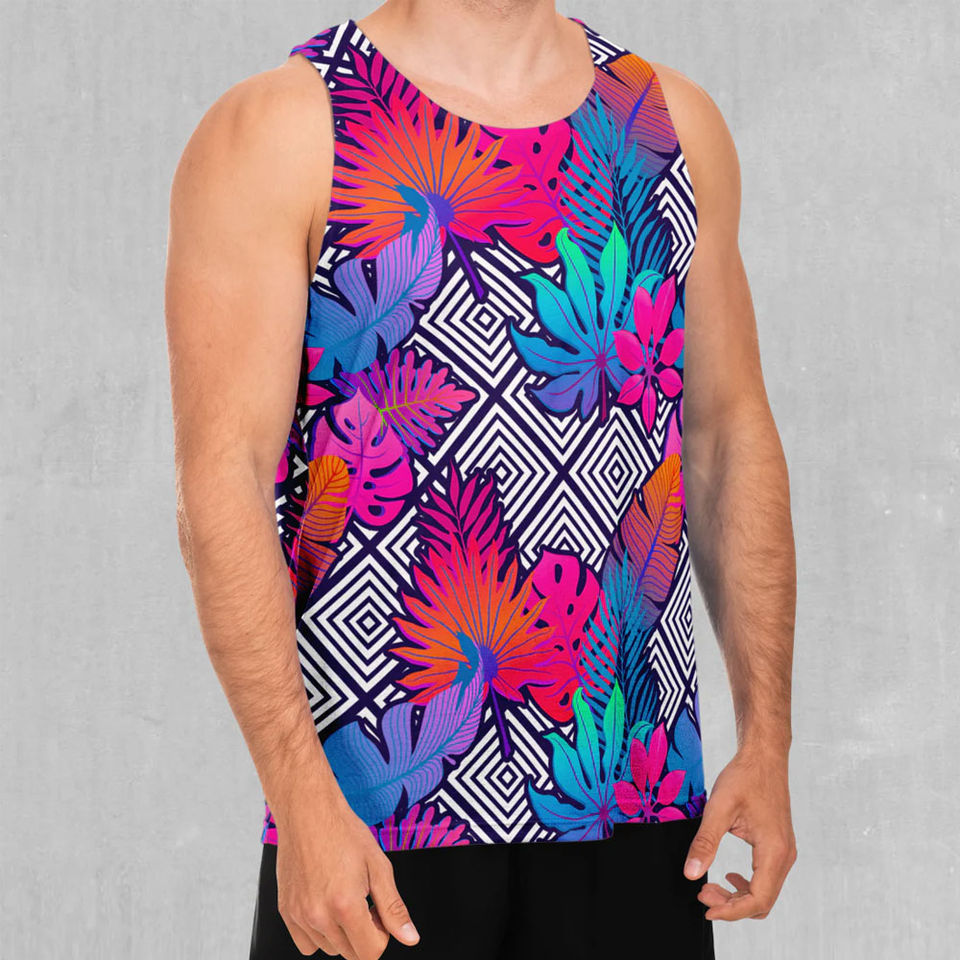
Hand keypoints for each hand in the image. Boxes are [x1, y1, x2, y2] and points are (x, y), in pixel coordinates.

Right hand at [273, 789, 419, 957]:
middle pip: (351, 953)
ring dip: (341, 933)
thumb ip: (394, 908)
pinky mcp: (285, 911)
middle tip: (363, 899)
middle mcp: (319, 916)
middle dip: (363, 933)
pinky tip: (325, 905)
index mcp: (345, 905)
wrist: (308, 812)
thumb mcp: (379, 866)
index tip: (378, 911)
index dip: (382, 934)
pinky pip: (306, 944)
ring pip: (329, 949)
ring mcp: (299, 915)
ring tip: (343, 897)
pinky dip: (319, 933)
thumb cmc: (343, 832)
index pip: (370, 953)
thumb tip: (410, 938)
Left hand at [682, 743, 796, 920]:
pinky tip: (728, 874)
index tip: (705, 907)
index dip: (731, 911)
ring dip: (738, 896)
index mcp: (774, 851)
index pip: (757, 899)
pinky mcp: (779, 847)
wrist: (764, 757)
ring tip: (711, 886)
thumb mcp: (718, 808)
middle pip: (763, 901)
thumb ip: (705, 842)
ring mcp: (785, 852)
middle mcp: (785, 857)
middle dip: (732, 905)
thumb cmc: (744, 778)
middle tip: (703, 893)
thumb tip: (691, 875)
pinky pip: (767, 879)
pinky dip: (747, 884)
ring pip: (766, 893)